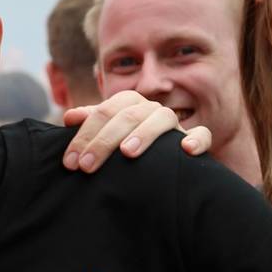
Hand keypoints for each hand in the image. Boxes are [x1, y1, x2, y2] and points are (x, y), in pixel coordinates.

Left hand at [61, 90, 210, 171]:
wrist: (159, 164)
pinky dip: (197, 139)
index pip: (104, 112)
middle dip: (104, 141)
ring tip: (127, 153)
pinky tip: (185, 150)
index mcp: (128, 104)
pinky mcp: (193, 140)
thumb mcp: (106, 134)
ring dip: (145, 133)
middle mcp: (151, 109)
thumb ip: (90, 123)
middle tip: (86, 166)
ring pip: (163, 118)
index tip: (70, 162)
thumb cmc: (124, 146)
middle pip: (128, 115)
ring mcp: (174, 124)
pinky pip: (203, 134)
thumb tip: (69, 117)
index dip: (84, 135)